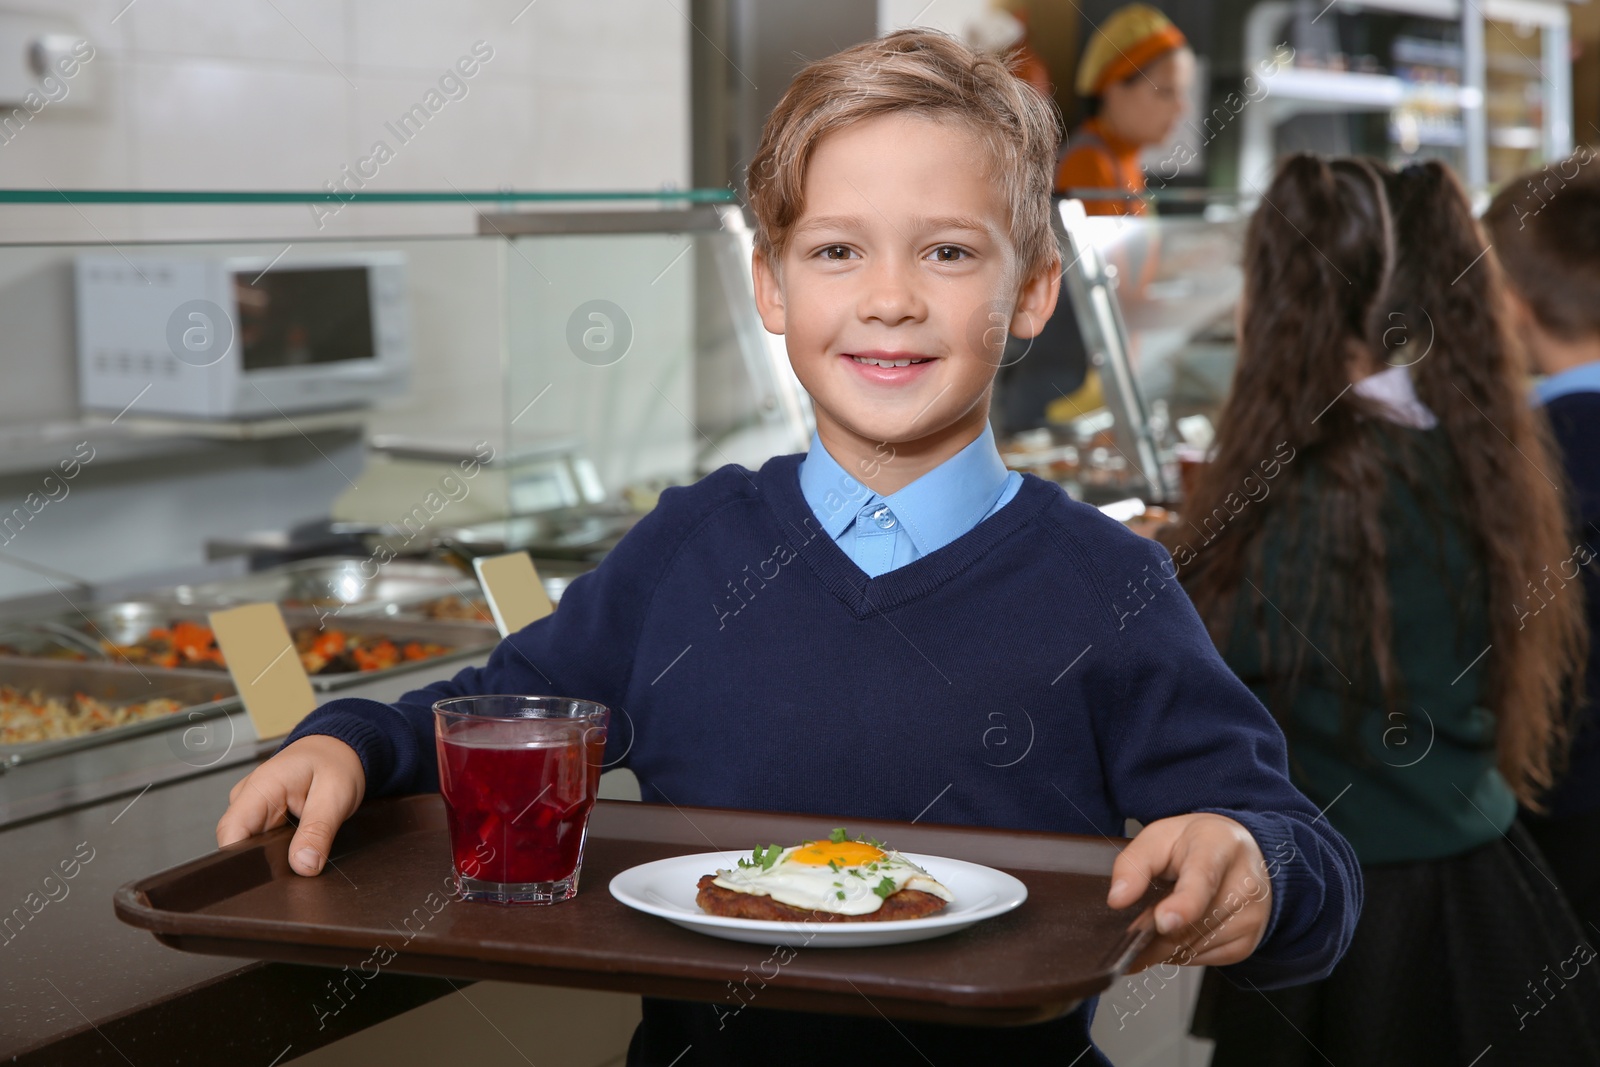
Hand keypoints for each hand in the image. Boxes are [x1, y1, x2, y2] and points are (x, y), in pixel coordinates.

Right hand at [215, 735, 365, 876]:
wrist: (337, 750)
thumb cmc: (335, 763)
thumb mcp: (335, 795)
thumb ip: (318, 831)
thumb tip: (303, 866)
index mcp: (260, 787)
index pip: (229, 834)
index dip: (242, 861)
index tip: (268, 878)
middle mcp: (248, 799)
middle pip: (237, 846)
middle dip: (263, 865)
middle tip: (296, 870)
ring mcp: (253, 810)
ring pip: (250, 848)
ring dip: (273, 860)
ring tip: (301, 857)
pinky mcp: (263, 820)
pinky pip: (262, 844)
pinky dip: (278, 853)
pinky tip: (297, 854)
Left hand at [1108, 813, 1271, 971]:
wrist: (1240, 853)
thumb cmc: (1196, 843)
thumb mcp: (1158, 837)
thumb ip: (1134, 864)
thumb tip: (1117, 900)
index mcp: (1217, 849)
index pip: (1203, 881)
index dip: (1183, 905)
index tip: (1162, 922)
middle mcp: (1243, 886)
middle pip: (1188, 926)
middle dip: (1150, 934)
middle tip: (1130, 927)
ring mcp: (1249, 919)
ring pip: (1190, 949)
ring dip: (1163, 943)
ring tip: (1161, 916)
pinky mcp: (1247, 944)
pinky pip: (1199, 960)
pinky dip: (1179, 951)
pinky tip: (1179, 928)